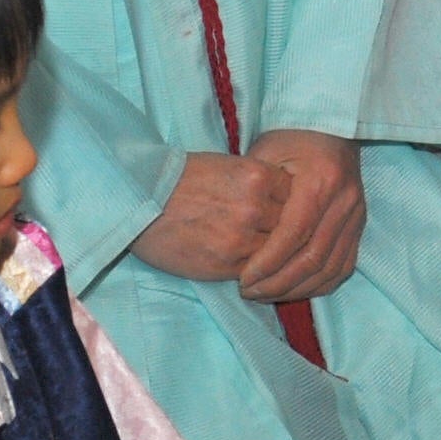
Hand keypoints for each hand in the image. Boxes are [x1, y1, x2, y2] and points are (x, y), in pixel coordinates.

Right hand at [134, 152, 292, 281]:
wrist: (140, 199)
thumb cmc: (183, 179)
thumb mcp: (229, 167)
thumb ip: (262, 185)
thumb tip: (291, 203)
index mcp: (259, 177)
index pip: (300, 198)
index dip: (296, 208)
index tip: (290, 213)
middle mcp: (255, 208)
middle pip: (294, 227)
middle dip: (289, 234)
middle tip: (283, 238)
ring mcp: (241, 239)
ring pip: (278, 253)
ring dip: (275, 256)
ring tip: (269, 256)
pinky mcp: (224, 264)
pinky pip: (257, 272)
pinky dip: (258, 271)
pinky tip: (253, 267)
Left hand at [239, 128, 366, 302]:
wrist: (330, 128)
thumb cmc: (289, 139)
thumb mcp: (264, 156)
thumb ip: (255, 196)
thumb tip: (239, 241)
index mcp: (321, 180)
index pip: (295, 234)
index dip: (268, 262)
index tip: (243, 279)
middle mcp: (345, 201)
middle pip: (314, 257)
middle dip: (279, 282)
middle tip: (250, 292)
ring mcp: (357, 215)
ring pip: (332, 268)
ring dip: (298, 289)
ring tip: (267, 295)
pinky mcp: (360, 225)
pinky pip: (345, 266)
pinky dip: (320, 284)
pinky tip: (295, 289)